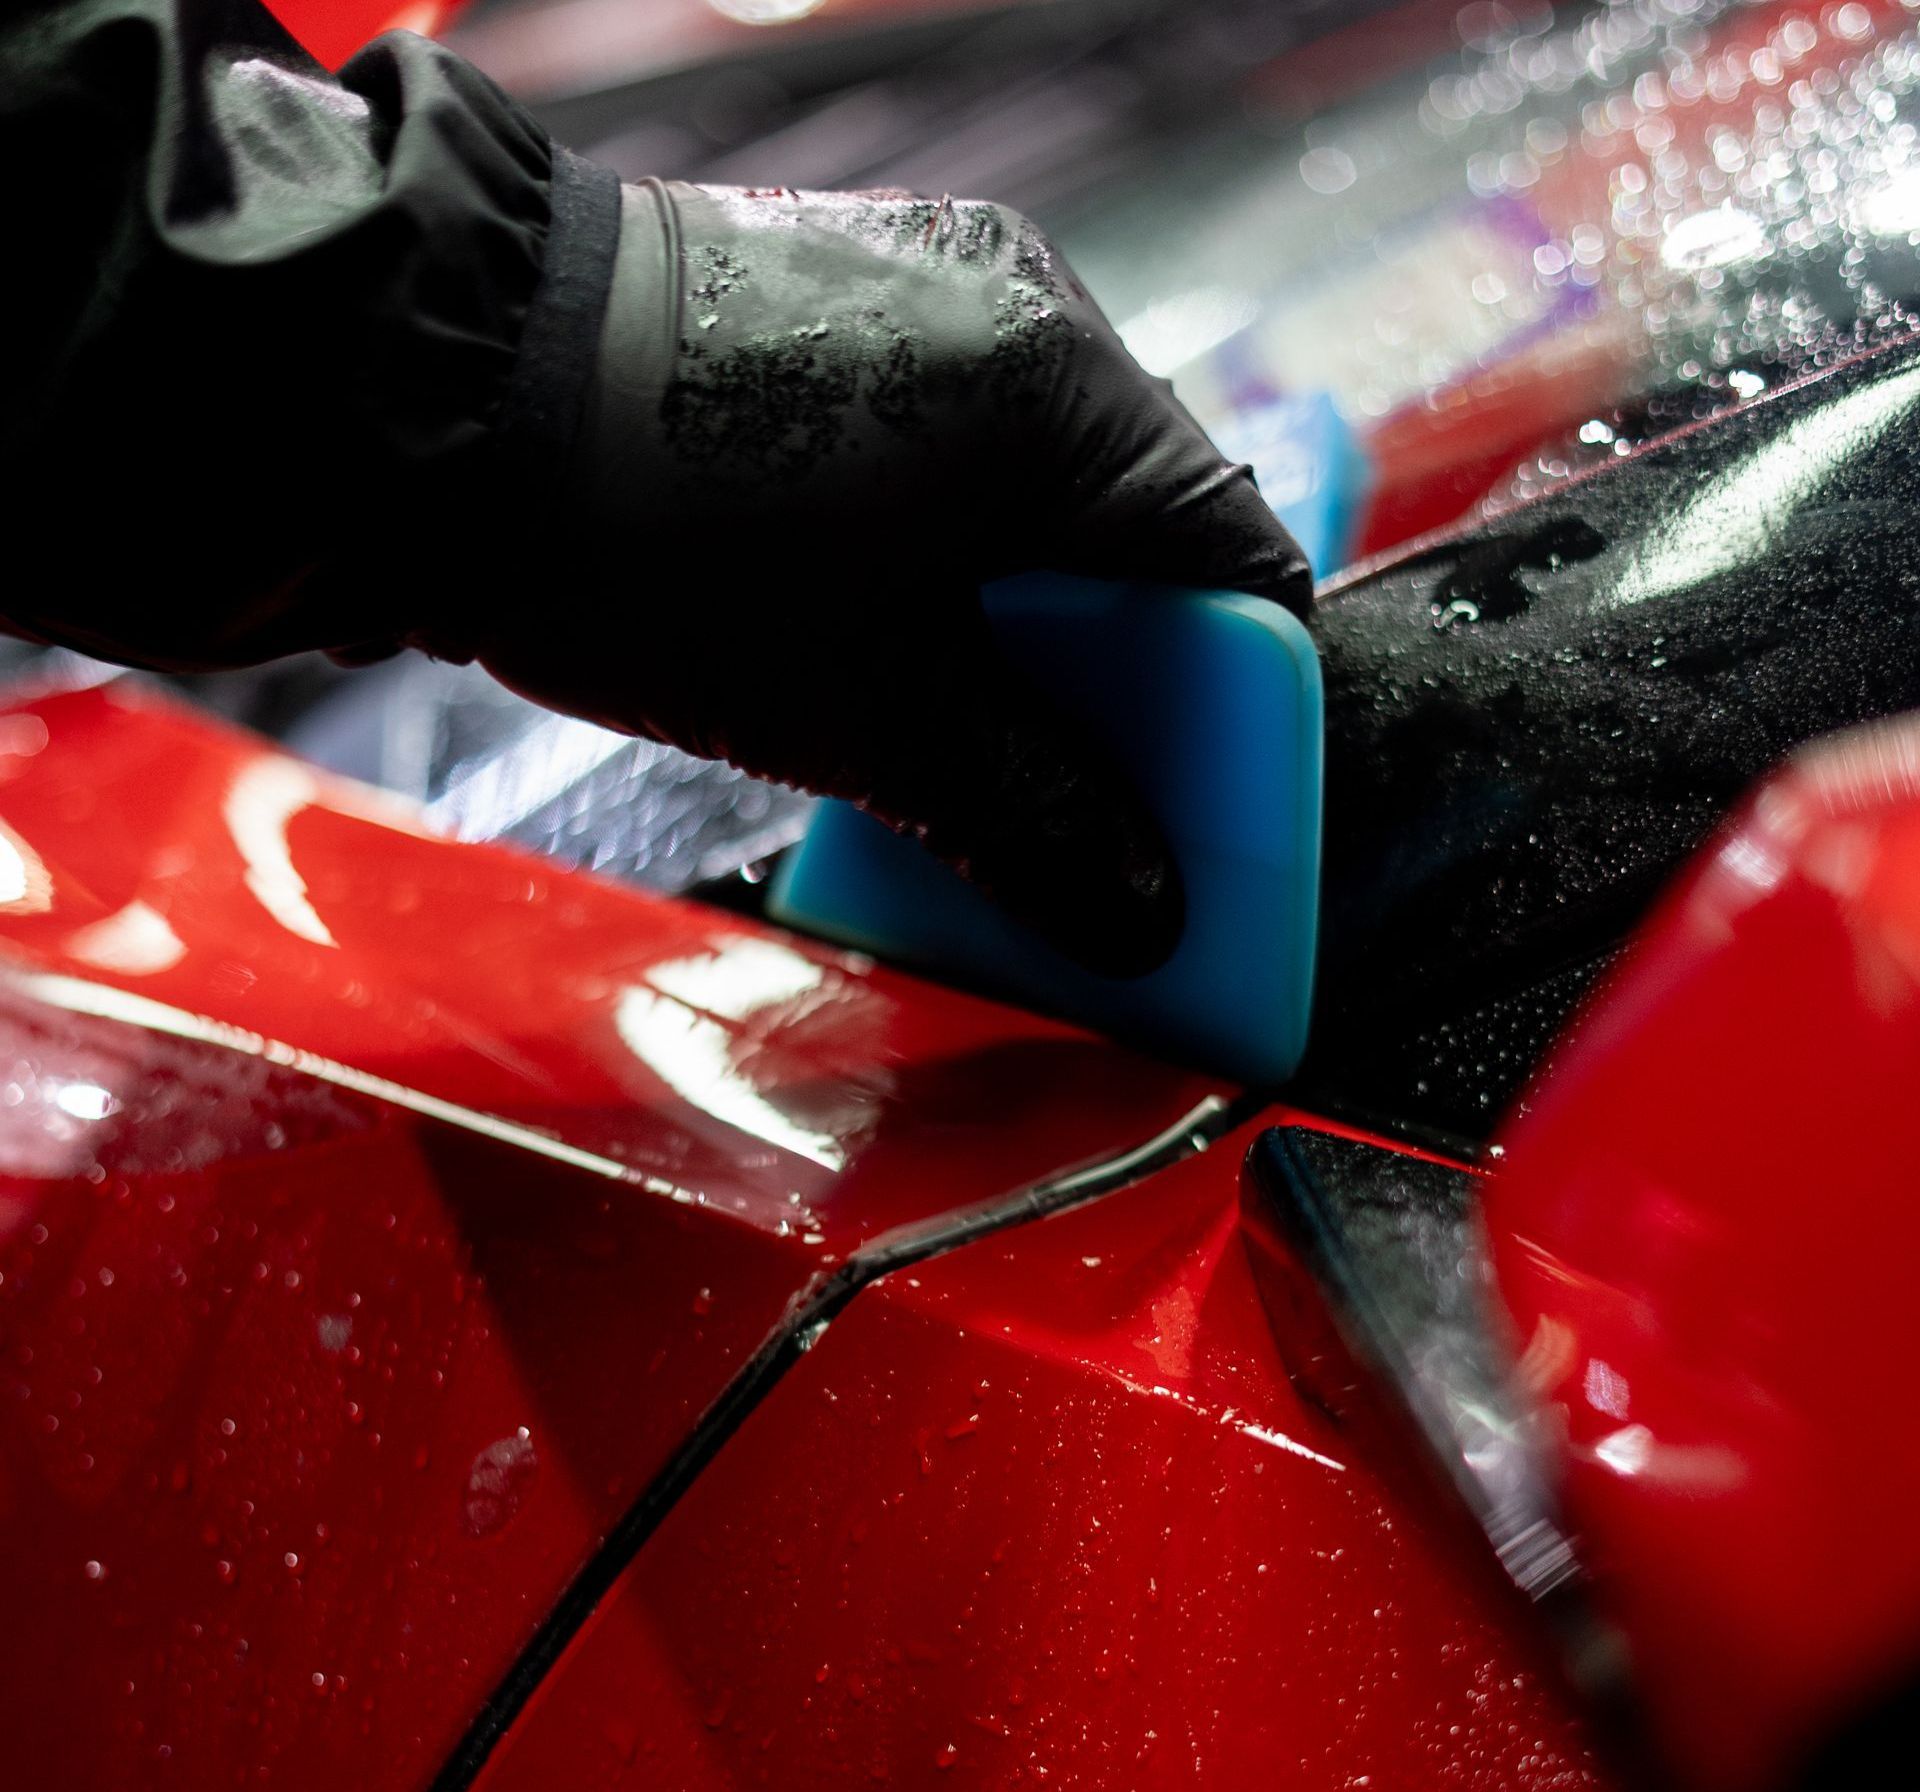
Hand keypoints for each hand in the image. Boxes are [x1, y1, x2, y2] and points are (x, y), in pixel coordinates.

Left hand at [457, 182, 1309, 975]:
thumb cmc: (639, 532)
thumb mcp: (861, 712)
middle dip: (1113, 691)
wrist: (421, 398)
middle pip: (1136, 539)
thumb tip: (1138, 908)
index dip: (1236, 715)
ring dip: (1021, 639)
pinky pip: (950, 466)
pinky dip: (946, 573)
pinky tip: (884, 654)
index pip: (1230, 562)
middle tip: (1071, 806)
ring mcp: (921, 295)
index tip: (1203, 819)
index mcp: (1058, 385)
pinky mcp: (836, 317)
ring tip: (955, 741)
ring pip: (1038, 508)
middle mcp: (1014, 308)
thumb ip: (1027, 810)